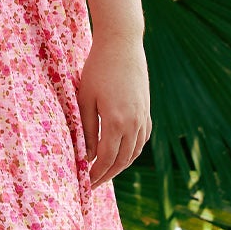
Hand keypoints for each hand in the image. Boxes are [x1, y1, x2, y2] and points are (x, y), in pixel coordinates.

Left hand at [76, 30, 150, 186]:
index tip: (85, 184)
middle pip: (122, 160)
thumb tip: (88, 156)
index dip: (96, 175)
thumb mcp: (85, 99)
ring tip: (105, 173)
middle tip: (92, 185)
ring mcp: (143, 116)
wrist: (122, 44)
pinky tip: (121, 153)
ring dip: (120, 166)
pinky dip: (131, 151)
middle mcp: (134, 123)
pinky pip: (141, 138)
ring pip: (134, 152)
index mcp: (116, 121)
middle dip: (107, 175)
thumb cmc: (97, 69)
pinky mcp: (146, 109)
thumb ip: (87, 130)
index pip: (107, 159)